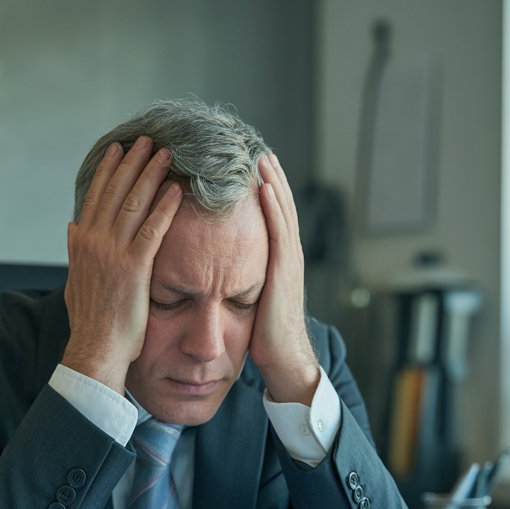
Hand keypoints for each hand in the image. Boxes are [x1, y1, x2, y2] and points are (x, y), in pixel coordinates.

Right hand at [62, 136, 182, 391]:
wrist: (95, 349)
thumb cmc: (91, 322)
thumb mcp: (75, 280)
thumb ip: (75, 251)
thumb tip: (72, 226)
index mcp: (81, 242)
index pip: (96, 197)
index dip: (109, 171)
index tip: (120, 150)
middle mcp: (94, 242)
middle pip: (116, 192)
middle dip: (133, 163)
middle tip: (148, 140)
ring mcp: (113, 253)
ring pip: (134, 204)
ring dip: (151, 176)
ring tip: (166, 155)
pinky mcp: (133, 268)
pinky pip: (152, 230)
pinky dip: (164, 208)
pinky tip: (176, 191)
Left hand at [253, 154, 319, 404]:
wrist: (283, 358)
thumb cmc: (263, 335)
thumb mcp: (249, 298)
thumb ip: (240, 278)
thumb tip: (220, 269)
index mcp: (278, 260)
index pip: (273, 216)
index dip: (266, 190)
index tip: (253, 166)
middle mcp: (288, 256)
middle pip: (281, 206)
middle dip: (271, 177)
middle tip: (260, 150)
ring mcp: (289, 262)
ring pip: (282, 212)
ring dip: (273, 182)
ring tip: (262, 157)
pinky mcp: (284, 271)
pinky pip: (279, 232)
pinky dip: (273, 207)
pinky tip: (263, 188)